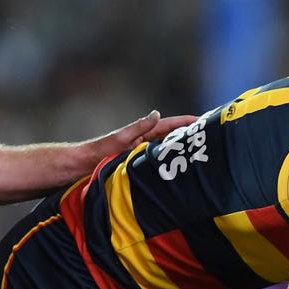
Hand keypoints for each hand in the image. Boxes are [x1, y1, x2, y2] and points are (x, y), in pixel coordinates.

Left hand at [84, 111, 198, 159]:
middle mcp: (142, 145)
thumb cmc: (96, 153)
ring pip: (165, 153)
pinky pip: (158, 167)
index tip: (202, 120)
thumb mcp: (119, 139)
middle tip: (208, 138)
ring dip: (180, 152)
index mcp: (140, 135)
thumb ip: (138, 127)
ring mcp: (139, 158)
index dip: (184, 123)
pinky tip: (177, 174)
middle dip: (187, 136)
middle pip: (169, 139)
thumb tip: (156, 113)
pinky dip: (169, 167)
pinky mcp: (136, 170)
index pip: (167, 126)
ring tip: (199, 156)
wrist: (79, 169)